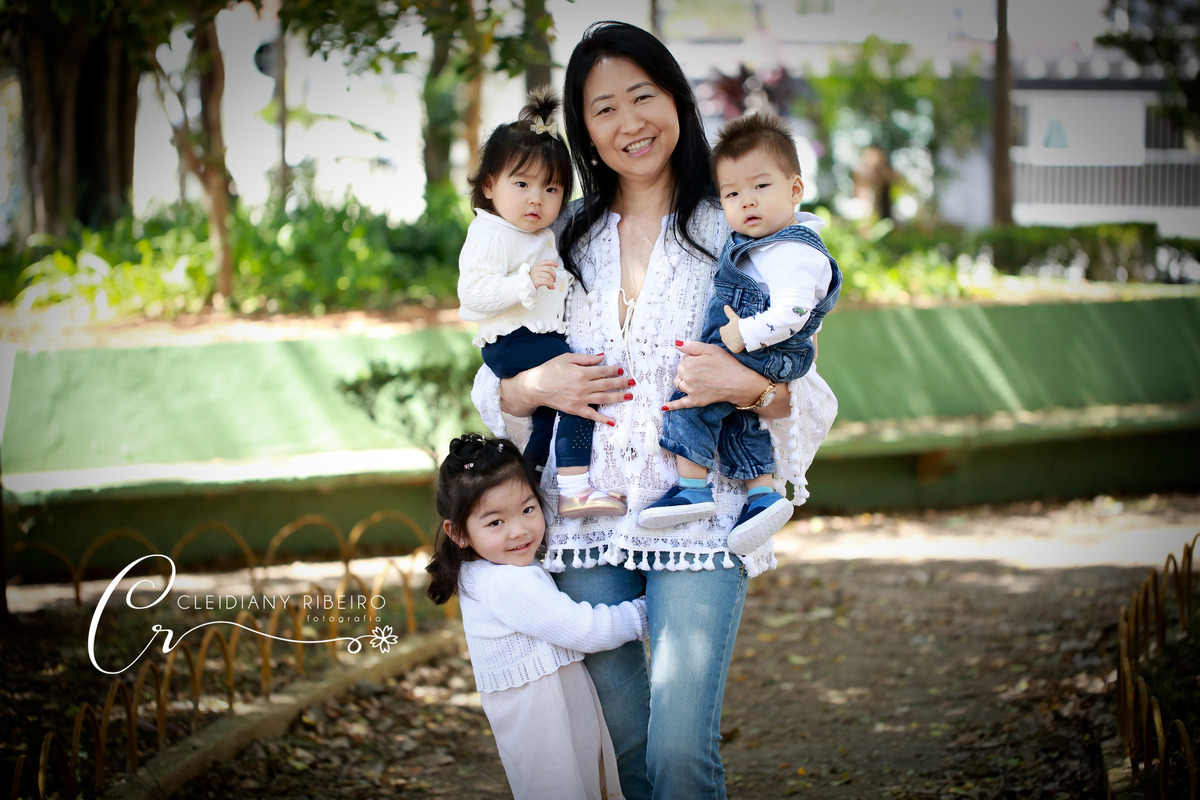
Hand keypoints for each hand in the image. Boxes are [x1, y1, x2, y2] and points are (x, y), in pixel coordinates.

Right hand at [500, 352, 631, 425]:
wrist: (535, 387)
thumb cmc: (550, 370)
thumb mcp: (567, 358)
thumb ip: (586, 359)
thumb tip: (602, 357)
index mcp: (582, 373)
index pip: (603, 371)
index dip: (614, 371)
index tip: (622, 370)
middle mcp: (584, 386)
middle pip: (607, 385)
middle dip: (621, 383)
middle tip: (633, 382)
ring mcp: (581, 399)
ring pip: (604, 398)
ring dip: (618, 397)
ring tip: (629, 396)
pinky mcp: (576, 409)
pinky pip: (592, 415)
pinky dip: (603, 419)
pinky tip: (613, 422)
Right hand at [529, 260, 557, 289]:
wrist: (522, 286)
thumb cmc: (529, 281)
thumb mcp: (535, 274)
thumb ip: (542, 272)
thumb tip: (552, 276)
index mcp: (536, 266)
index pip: (545, 262)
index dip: (552, 262)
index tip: (557, 265)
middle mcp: (536, 269)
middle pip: (549, 269)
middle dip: (554, 275)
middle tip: (554, 280)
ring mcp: (536, 274)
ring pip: (549, 276)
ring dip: (552, 281)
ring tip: (551, 285)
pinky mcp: (537, 280)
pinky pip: (547, 281)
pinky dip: (551, 285)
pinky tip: (551, 287)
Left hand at [662, 340, 789, 415]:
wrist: (739, 383)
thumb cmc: (727, 364)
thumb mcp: (711, 349)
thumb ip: (692, 346)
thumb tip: (676, 344)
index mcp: (689, 364)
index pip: (684, 358)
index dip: (694, 358)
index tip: (705, 360)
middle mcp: (687, 377)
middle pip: (680, 370)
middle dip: (689, 368)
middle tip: (704, 369)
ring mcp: (690, 391)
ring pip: (679, 383)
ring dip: (684, 380)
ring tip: (698, 379)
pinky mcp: (695, 401)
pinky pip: (680, 404)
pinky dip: (671, 406)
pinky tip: (663, 407)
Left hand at [718, 305, 744, 352]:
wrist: (747, 332)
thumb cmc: (740, 324)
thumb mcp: (734, 317)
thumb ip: (729, 312)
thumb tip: (725, 306)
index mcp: (722, 330)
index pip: (724, 330)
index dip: (730, 329)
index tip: (736, 328)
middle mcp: (723, 338)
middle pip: (727, 337)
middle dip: (731, 335)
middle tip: (739, 333)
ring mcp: (728, 344)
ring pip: (731, 343)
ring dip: (734, 341)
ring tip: (741, 338)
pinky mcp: (733, 349)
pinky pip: (734, 348)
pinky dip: (737, 347)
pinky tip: (741, 343)